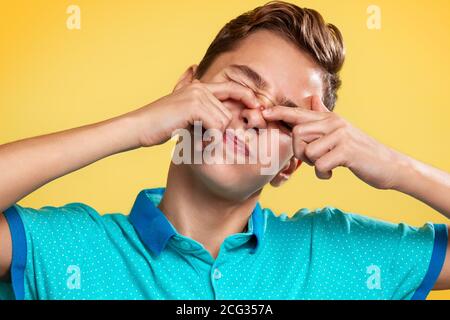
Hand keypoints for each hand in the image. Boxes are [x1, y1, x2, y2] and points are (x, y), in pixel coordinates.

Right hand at [131, 78, 260, 146]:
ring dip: (214, 137)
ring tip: (198, 141)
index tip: (258, 107)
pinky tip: (199, 142)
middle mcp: (200, 88)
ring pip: (223, 121)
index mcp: (199, 87)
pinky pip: (216, 126)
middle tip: (208, 141)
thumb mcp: (179, 109)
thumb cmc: (159, 123)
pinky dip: (210, 138)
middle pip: (228, 112)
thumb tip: (200, 81)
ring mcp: (197, 96)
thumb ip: (193, 99)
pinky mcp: (194, 106)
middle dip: (223, 130)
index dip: (247, 96)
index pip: (232, 88)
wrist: (139, 127)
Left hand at [262, 96, 404, 189]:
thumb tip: (313, 99)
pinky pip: (319, 165)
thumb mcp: (341, 131)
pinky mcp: (346, 151)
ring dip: (312, 165)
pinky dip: (322, 174)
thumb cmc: (359, 151)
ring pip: (307, 151)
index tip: (263, 113)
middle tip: (312, 160)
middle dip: (298, 152)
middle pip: (297, 133)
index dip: (280, 113)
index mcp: (329, 119)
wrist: (389, 165)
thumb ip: (324, 117)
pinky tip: (332, 174)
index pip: (299, 113)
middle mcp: (333, 123)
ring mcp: (340, 135)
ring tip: (326, 166)